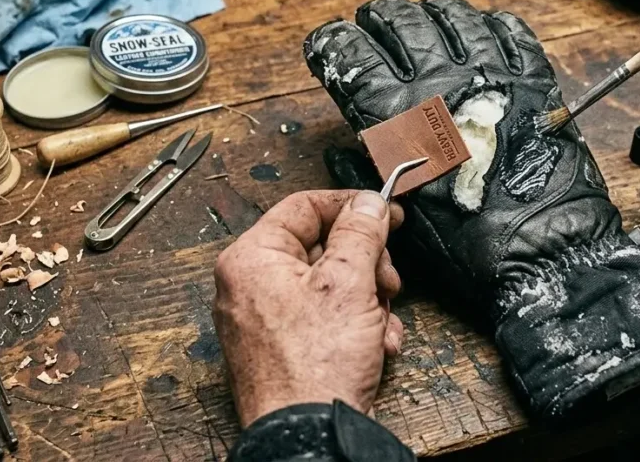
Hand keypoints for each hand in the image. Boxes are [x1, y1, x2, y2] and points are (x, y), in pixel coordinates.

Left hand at [213, 189, 404, 427]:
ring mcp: (268, 320)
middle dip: (366, 264)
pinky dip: (358, 326)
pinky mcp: (286, 348)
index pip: (304, 206)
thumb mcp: (349, 282)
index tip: (385, 210)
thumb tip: (368, 203)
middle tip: (387, 279)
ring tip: (381, 322)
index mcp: (252, 259)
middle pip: (323, 246)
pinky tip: (377, 345)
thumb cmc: (315, 366)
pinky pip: (327, 318)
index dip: (351, 206)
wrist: (311, 435)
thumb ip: (360, 232)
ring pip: (333, 284)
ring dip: (369, 300)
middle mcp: (252, 286)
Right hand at [305, 0, 639, 417]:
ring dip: (430, 13)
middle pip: (398, 22)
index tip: (328, 46)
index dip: (331, 43)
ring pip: (451, 16)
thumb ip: (365, 168)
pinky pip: (508, 31)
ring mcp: (490, 72)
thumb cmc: (470, 241)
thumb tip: (344, 145)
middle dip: (378, 17)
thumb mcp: (402, 209)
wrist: (543, 249)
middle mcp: (440, 82)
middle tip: (374, 22)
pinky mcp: (532, 77)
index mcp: (400, 115)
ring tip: (424, 18)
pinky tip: (480, 30)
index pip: (350, 56)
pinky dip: (489, 24)